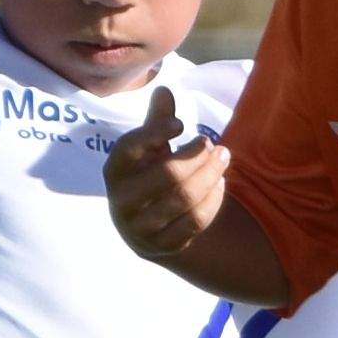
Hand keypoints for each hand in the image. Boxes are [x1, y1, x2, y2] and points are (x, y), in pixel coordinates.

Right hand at [105, 83, 229, 266]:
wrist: (146, 228)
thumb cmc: (149, 175)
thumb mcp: (150, 149)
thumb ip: (157, 122)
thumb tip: (164, 90)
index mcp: (114, 170)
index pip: (131, 147)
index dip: (158, 131)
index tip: (183, 125)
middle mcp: (120, 200)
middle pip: (168, 174)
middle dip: (198, 156)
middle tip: (214, 145)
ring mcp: (138, 227)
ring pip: (185, 199)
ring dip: (211, 175)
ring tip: (223, 158)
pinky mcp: (160, 247)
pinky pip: (194, 222)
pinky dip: (212, 201)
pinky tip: (220, 184)